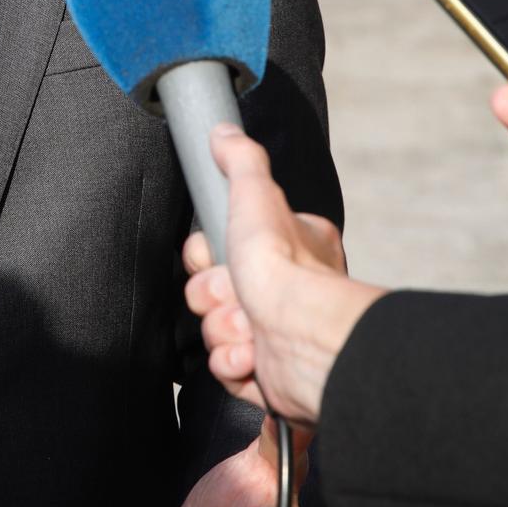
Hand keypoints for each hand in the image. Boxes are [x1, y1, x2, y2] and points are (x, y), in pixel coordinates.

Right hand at [181, 126, 379, 424]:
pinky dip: (233, 363)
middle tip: (235, 293)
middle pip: (213, 291)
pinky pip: (228, 366)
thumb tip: (223, 132)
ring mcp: (277, 334)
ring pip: (217, 329)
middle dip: (214, 296)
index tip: (214, 255)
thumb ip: (241, 160)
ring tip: (248, 328)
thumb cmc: (284, 270)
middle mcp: (287, 291)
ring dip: (224, 330)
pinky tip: (251, 356)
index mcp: (288, 249)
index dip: (206, 255)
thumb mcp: (257, 196)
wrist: (301, 341)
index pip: (222, 248)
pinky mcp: (268, 374)